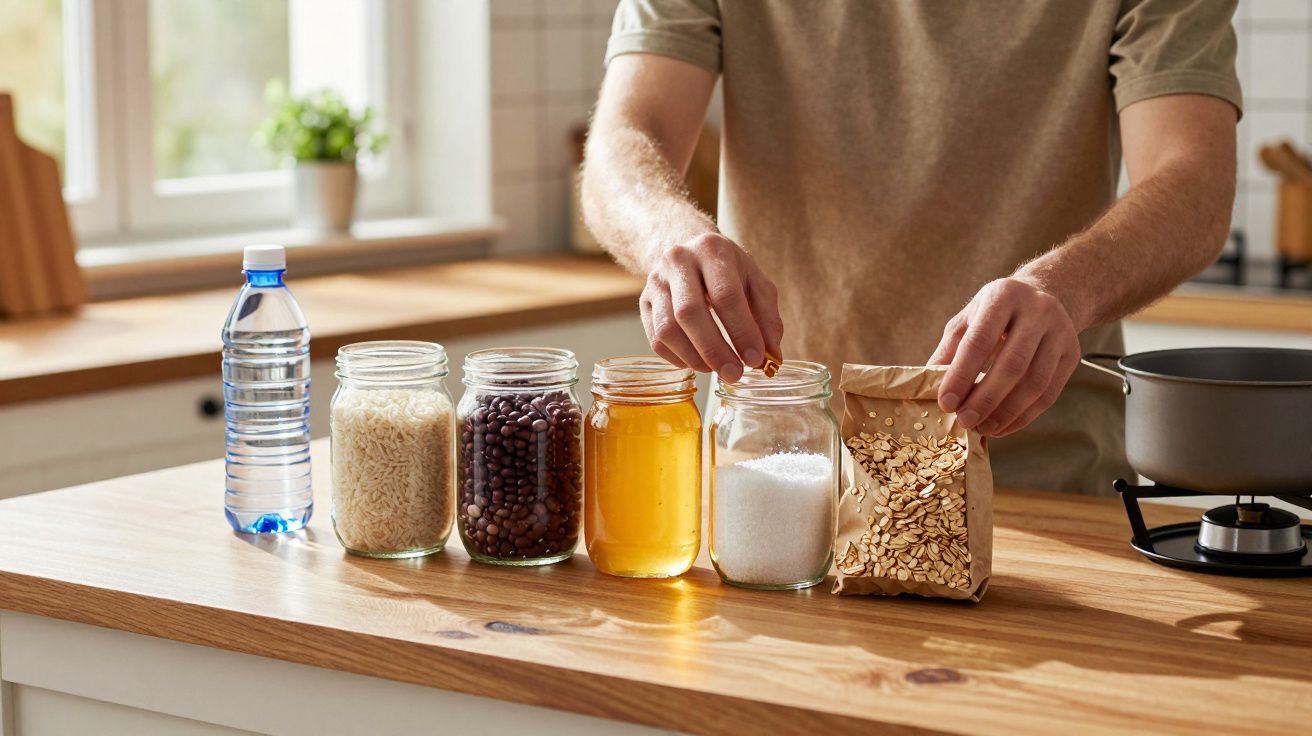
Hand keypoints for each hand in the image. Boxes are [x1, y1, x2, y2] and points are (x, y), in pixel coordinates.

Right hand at [640, 233, 783, 381]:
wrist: (689, 251)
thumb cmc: (727, 270)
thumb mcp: (755, 283)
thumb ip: (767, 318)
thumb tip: (771, 356)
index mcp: (712, 249)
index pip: (725, 295)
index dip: (741, 331)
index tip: (755, 359)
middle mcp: (678, 261)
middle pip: (690, 312)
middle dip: (714, 350)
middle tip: (734, 374)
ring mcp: (656, 281)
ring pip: (667, 329)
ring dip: (694, 357)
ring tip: (715, 369)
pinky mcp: (643, 302)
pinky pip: (656, 339)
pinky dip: (678, 357)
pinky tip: (697, 360)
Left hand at [928, 278, 1081, 436]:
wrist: (1045, 294)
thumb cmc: (995, 312)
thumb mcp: (968, 319)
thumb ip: (949, 349)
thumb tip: (928, 384)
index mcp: (1002, 296)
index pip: (979, 341)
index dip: (961, 375)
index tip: (946, 403)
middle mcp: (1037, 310)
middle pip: (1012, 363)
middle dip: (986, 398)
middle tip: (965, 421)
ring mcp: (1060, 331)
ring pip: (1035, 381)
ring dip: (1007, 412)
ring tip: (984, 428)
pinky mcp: (1072, 353)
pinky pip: (1050, 393)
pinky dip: (1025, 415)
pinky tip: (1004, 426)